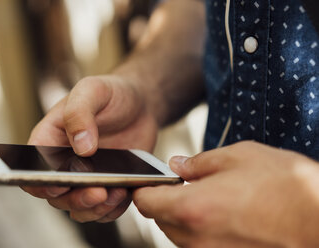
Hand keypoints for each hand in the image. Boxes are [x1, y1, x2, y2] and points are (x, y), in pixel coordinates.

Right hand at [23, 75, 157, 222]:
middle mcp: (64, 163)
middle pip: (57, 196)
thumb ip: (80, 113)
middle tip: (98, 192)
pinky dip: (113, 208)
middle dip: (76, 199)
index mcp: (50, 140)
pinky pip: (105, 208)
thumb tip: (81, 147)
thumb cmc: (111, 93)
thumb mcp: (92, 90)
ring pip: (80, 207)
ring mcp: (86, 176)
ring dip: (96, 208)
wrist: (140, 102)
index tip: (58, 186)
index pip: (33, 169)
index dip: (39, 183)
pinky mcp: (108, 184)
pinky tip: (125, 193)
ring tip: (116, 193)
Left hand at [133, 141, 318, 246]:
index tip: (149, 181)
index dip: (143, 190)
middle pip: (160, 220)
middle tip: (181, 184)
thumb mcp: (238, 157)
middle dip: (163, 201)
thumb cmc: (285, 185)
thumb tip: (177, 165)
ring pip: (178, 235)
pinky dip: (200, 229)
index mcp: (193, 207)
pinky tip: (221, 214)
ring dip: (181, 216)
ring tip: (206, 197)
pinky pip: (199, 245)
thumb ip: (199, 163)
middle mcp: (197, 238)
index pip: (146, 203)